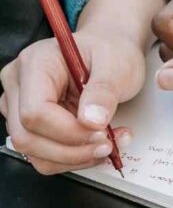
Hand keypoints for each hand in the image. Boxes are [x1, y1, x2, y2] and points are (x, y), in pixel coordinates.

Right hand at [0, 0, 167, 174]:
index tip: (100, 133)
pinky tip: (95, 145)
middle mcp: (20, 84)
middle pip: (27, 136)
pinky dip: (72, 157)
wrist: (109, 50)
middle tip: (108, 144)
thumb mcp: (117, 64)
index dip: (68, 131)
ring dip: (75, 157)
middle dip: (71, 150)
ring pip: (34, 152)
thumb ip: (104, 90)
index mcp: (36, 62)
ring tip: (109, 144)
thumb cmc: (109, 50)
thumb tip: (92, 120)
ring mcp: (20, 106)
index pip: (35, 110)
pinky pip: (44, 155)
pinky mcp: (30, 124)